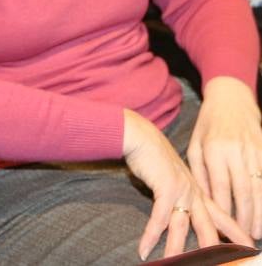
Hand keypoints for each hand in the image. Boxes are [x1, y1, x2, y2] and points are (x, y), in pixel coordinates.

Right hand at [123, 108, 251, 258]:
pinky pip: (158, 220)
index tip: (249, 247)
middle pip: (208, 229)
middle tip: (222, 265)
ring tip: (172, 265)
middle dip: (215, 250)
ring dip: (175, 251)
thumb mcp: (173, 176)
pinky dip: (150, 236)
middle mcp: (194, 194)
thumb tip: (181, 207)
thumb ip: (181, 192)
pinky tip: (143, 250)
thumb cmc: (154, 156)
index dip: (236, 233)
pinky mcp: (166, 190)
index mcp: (199, 192)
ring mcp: (182, 192)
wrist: (141, 137)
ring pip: (181, 229)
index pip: (222, 217)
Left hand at [188, 76, 261, 239]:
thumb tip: (203, 199)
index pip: (220, 186)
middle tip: (245, 237)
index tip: (223, 227)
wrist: (231, 100)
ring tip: (257, 230)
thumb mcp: (195, 144)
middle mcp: (235, 150)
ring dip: (260, 212)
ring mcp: (253, 150)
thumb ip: (199, 171)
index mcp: (213, 149)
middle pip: (242, 190)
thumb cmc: (208, 125)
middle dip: (245, 217)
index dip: (224, 209)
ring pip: (259, 187)